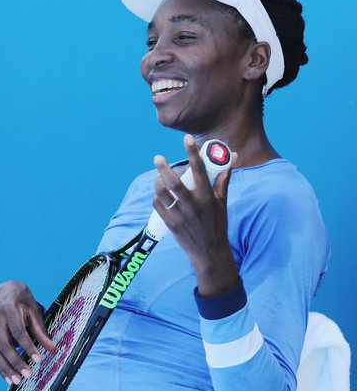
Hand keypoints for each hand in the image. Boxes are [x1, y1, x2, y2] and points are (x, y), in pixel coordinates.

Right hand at [0, 280, 55, 384]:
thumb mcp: (34, 309)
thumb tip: (52, 348)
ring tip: (18, 381)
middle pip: (4, 344)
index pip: (18, 331)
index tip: (39, 360)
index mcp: (9, 309)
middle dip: (16, 361)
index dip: (28, 346)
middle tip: (29, 375)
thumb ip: (41, 328)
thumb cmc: (22, 299)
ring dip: (6, 368)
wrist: (3, 291)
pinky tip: (8, 378)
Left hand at [153, 134, 238, 296]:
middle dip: (163, 167)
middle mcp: (194, 205)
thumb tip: (233, 157)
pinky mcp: (171, 224)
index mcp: (208, 197)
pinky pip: (158, 206)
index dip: (193, 152)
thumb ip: (224, 178)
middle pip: (174, 182)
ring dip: (157, 182)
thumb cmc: (217, 224)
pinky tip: (158, 193)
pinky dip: (156, 197)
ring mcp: (181, 215)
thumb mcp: (223, 201)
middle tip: (158, 157)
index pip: (200, 169)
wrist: (210, 252)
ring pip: (163, 194)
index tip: (187, 138)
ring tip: (158, 176)